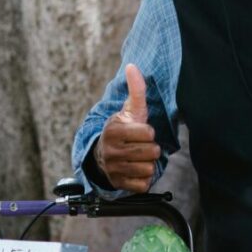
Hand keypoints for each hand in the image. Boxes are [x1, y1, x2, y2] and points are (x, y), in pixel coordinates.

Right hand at [93, 64, 160, 192]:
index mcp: (114, 130)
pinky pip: (143, 185)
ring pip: (148, 169)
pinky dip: (142, 179)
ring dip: (147, 164)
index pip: (148, 133)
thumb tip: (133, 66)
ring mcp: (113, 168)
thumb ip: (135, 90)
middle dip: (151, 149)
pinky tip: (135, 171)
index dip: (148, 132)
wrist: (101, 156)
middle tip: (141, 146)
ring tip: (138, 158)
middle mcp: (111, 150)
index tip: (140, 132)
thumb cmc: (122, 130)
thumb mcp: (128, 111)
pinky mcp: (118, 184)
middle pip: (151, 152)